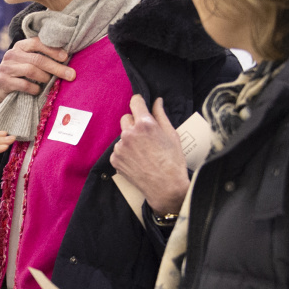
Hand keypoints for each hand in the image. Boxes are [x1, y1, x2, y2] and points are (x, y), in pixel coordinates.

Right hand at [0, 38, 74, 113]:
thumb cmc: (19, 73)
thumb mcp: (27, 61)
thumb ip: (42, 57)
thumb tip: (66, 59)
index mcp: (20, 46)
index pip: (37, 42)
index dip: (52, 49)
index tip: (65, 57)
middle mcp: (12, 54)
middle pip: (37, 59)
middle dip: (56, 67)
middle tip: (71, 75)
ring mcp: (6, 68)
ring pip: (31, 70)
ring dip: (45, 77)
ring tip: (50, 82)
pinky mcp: (4, 81)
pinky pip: (24, 85)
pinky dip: (35, 89)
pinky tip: (38, 91)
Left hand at [111, 95, 189, 216]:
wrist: (166, 187)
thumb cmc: (173, 161)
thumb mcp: (171, 134)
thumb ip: (161, 115)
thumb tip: (157, 101)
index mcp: (145, 124)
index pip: (135, 101)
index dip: (139, 102)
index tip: (141, 106)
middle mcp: (129, 133)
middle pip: (126, 118)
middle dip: (134, 123)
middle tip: (146, 136)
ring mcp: (120, 147)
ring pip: (123, 136)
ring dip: (130, 140)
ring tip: (144, 153)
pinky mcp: (115, 159)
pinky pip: (118, 150)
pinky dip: (126, 153)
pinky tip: (138, 161)